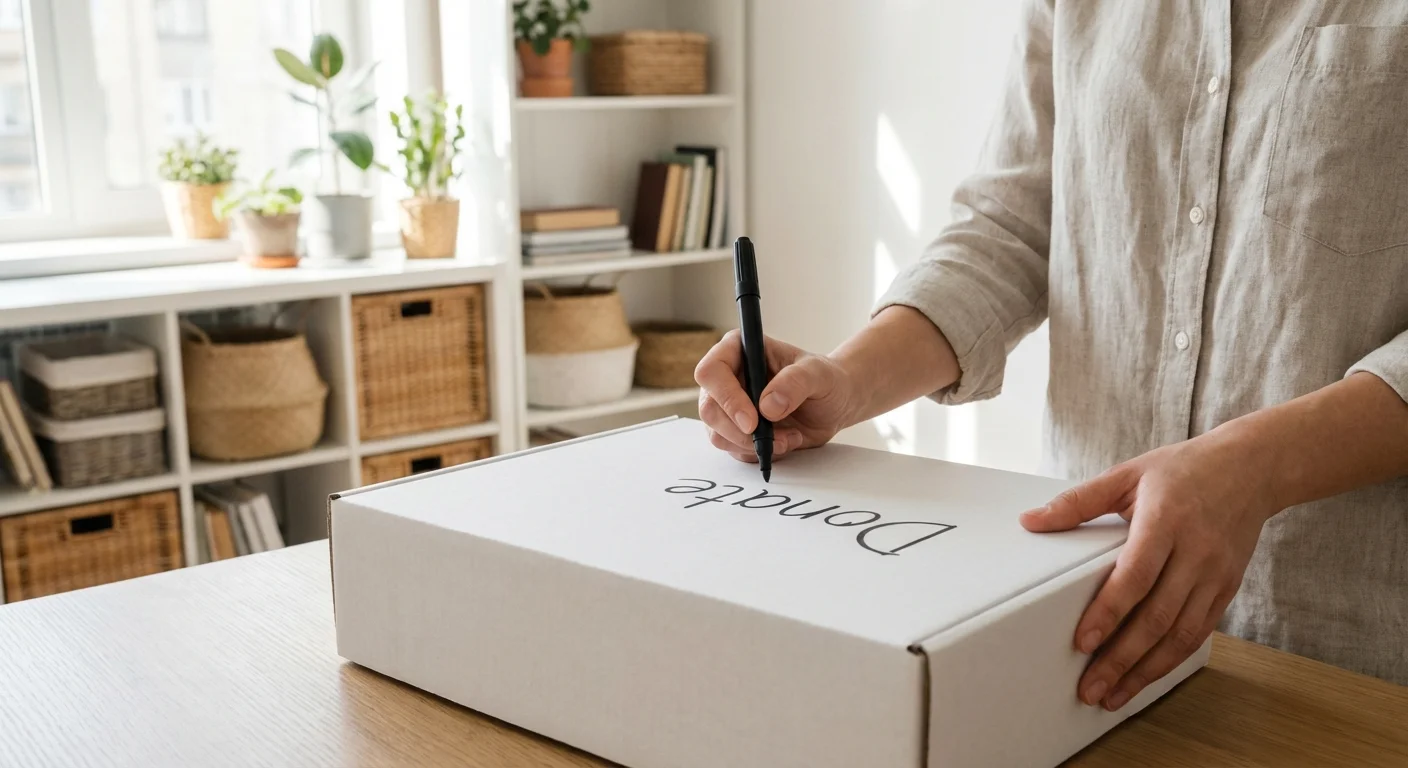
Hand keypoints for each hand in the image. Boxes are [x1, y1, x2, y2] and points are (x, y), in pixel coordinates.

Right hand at [694, 330, 856, 462]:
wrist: (834, 404)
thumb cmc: (825, 379)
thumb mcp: (818, 374)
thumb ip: (795, 383)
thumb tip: (767, 406)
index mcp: (739, 350)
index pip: (711, 372)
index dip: (727, 398)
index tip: (752, 421)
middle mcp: (728, 378)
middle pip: (709, 409)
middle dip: (739, 431)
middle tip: (772, 439)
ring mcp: (729, 406)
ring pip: (718, 434)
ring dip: (752, 445)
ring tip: (788, 438)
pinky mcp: (737, 430)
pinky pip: (733, 450)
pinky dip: (759, 453)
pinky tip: (785, 442)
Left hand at [1019, 427, 1278, 710]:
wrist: (1251, 469)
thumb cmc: (1183, 470)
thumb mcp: (1127, 475)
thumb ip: (1078, 501)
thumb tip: (1031, 521)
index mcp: (1166, 520)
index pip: (1135, 575)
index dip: (1109, 612)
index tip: (1083, 642)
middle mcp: (1195, 552)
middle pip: (1158, 616)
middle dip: (1122, 658)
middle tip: (1090, 688)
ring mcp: (1215, 574)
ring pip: (1181, 634)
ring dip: (1146, 671)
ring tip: (1113, 696)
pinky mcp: (1227, 588)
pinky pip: (1199, 633)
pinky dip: (1171, 660)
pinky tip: (1146, 677)